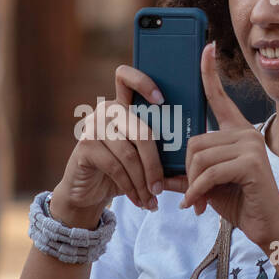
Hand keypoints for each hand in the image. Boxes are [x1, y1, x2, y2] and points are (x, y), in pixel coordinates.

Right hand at [51, 64, 171, 227]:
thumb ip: (166, 163)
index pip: (125, 77)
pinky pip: (115, 166)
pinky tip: (138, 200)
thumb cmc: (121, 172)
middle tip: (160, 187)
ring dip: (143, 182)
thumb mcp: (144, 165)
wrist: (87, 191)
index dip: (143, 81)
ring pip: (129, 154)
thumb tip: (194, 173)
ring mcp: (93, 126)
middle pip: (141, 130)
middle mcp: (106, 110)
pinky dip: (130, 187)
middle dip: (155, 164)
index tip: (162, 100)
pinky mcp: (84, 144)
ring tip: (151, 200)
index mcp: (123, 106)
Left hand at [162, 43, 278, 253]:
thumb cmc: (238, 202)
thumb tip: (158, 173)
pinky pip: (209, 172)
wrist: (267, 226)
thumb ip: (185, 174)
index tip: (206, 48)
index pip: (219, 97)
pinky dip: (197, 192)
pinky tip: (198, 206)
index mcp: (236, 132)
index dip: (210, 72)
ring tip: (198, 201)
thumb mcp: (206, 185)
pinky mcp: (251, 163)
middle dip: (188, 172)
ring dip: (193, 184)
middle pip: (195, 141)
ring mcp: (250, 146)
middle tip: (193, 195)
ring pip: (199, 157)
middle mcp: (246, 133)